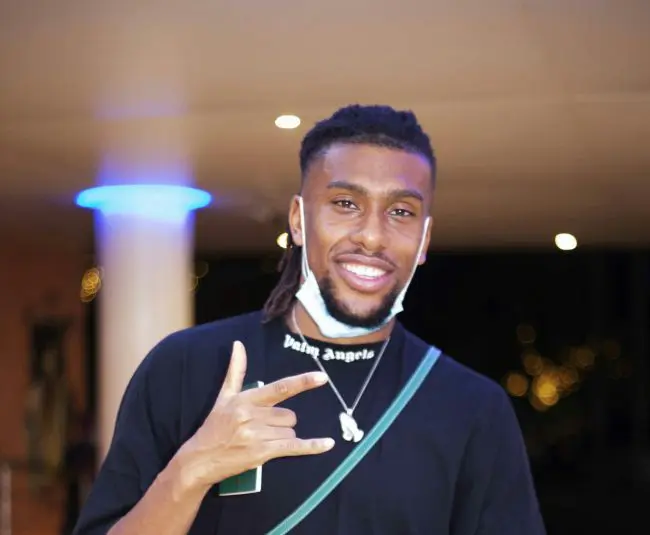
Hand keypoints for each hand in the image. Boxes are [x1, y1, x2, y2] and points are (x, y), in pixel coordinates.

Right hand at [177, 340, 333, 489]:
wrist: (199, 459)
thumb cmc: (214, 426)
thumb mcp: (223, 397)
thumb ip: (236, 370)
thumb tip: (238, 344)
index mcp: (246, 400)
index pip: (279, 388)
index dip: (302, 382)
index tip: (322, 377)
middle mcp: (252, 416)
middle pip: (289, 415)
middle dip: (281, 422)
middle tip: (261, 428)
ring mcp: (258, 436)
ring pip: (290, 431)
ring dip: (282, 436)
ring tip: (260, 440)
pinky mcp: (262, 454)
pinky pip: (294, 447)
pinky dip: (312, 446)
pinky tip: (328, 444)